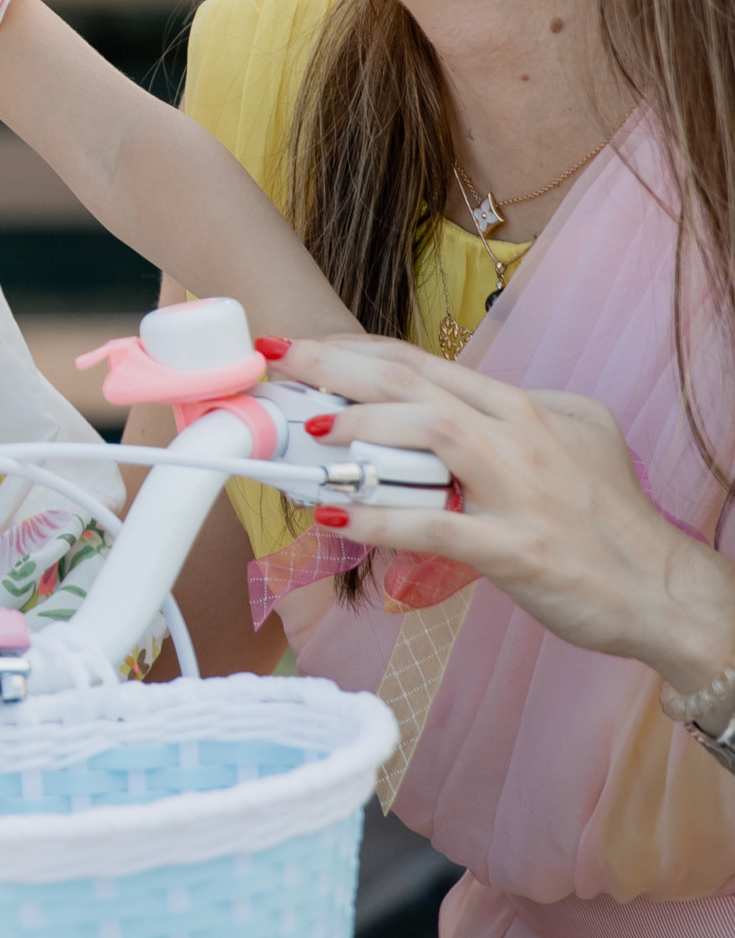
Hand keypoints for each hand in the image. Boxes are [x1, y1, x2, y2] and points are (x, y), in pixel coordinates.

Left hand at [279, 332, 734, 703]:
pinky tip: (338, 518)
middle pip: (415, 381)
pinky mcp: (517, 548)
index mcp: (522, 407)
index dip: (356, 351)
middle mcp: (518, 435)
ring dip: (360, 427)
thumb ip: (510, 420)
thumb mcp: (571, 442)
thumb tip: (449, 411)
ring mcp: (519, 489)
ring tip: (308, 432)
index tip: (303, 348)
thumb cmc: (608, 521)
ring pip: (430, 431)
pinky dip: (383, 520)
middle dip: (338, 366)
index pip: (424, 363)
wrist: (660, 590)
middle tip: (278, 360)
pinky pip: (438, 528)